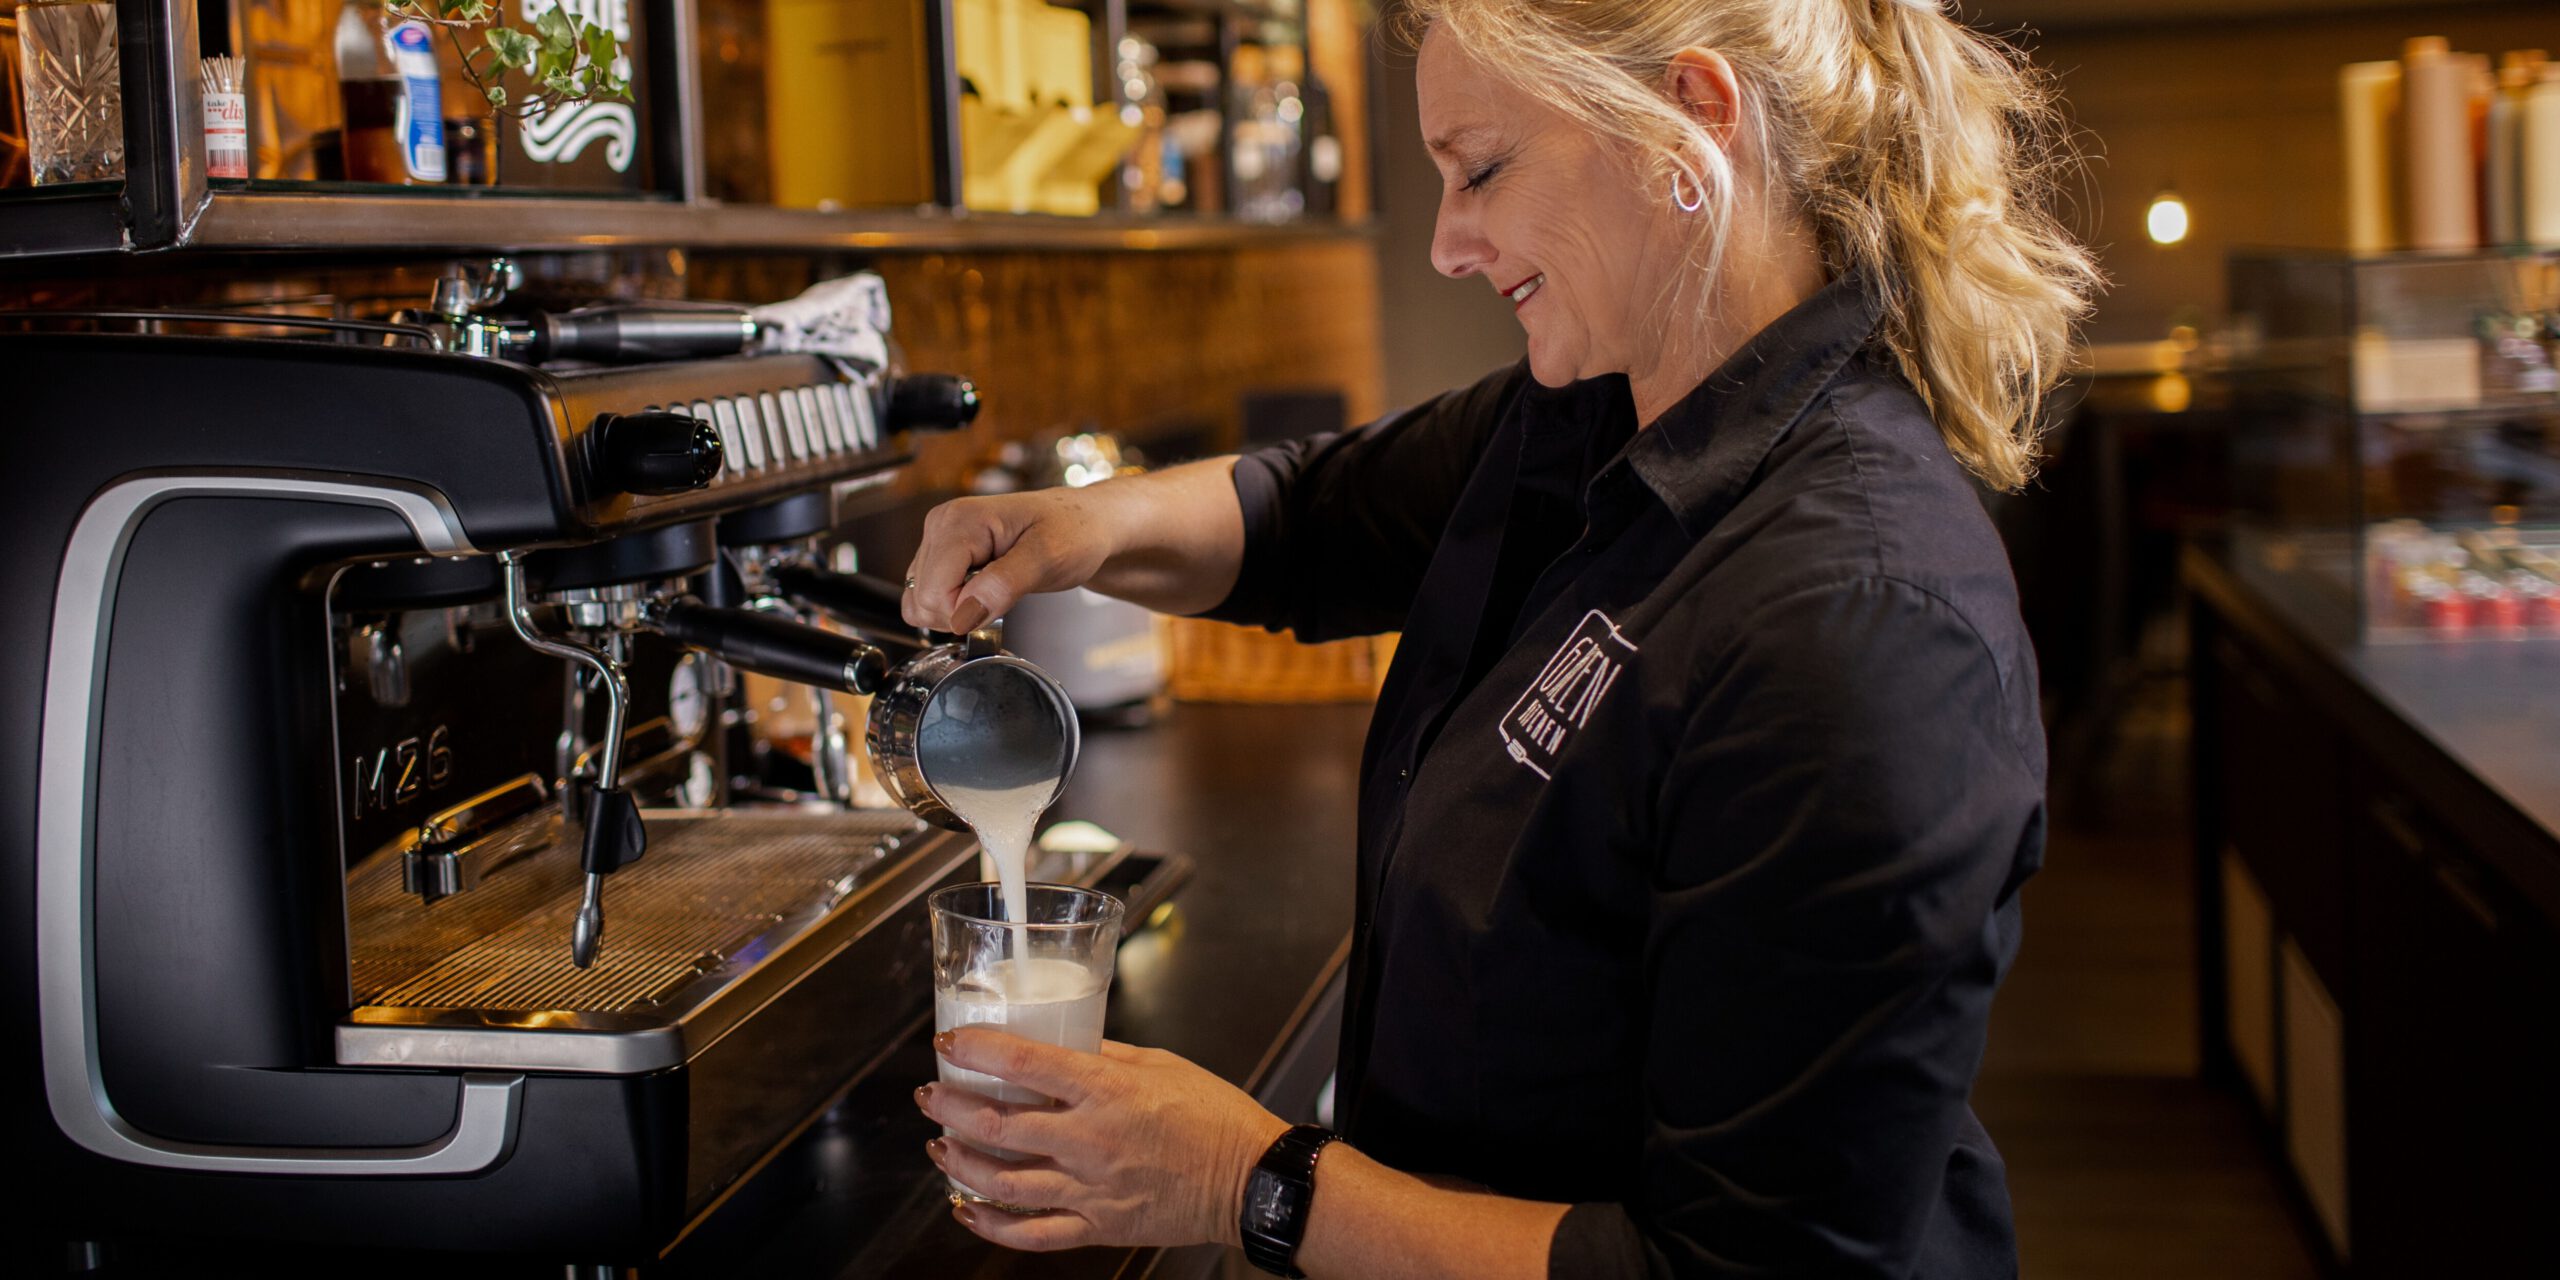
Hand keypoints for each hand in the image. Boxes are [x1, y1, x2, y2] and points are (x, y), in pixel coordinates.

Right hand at [902, 489, 1118, 634]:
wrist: (1086, 524)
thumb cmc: (1073, 533)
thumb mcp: (1048, 559)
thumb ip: (1003, 585)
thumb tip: (962, 616)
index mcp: (961, 520)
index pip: (932, 590)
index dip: (963, 612)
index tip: (1000, 604)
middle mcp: (941, 525)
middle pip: (920, 598)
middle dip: (958, 614)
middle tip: (1002, 598)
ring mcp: (939, 539)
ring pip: (919, 600)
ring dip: (956, 611)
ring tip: (994, 593)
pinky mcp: (943, 554)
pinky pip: (929, 596)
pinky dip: (954, 606)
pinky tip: (983, 593)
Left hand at [916, 1028, 1292, 1251]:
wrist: (1250, 1179)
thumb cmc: (1214, 1115)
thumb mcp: (1159, 1064)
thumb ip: (1104, 1055)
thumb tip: (1060, 1041)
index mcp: (1106, 1089)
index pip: (1022, 1061)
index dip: (975, 1048)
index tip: (949, 1040)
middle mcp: (1090, 1139)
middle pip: (997, 1123)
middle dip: (950, 1106)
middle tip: (931, 1093)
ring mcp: (1091, 1188)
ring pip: (1002, 1181)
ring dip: (958, 1162)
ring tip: (939, 1145)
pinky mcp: (1098, 1226)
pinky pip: (1031, 1233)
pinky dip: (990, 1225)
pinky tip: (966, 1209)